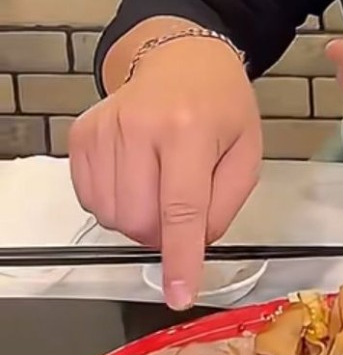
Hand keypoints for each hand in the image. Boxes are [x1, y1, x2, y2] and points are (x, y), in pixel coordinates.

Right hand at [68, 39, 262, 310]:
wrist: (181, 59)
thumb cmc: (222, 106)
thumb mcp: (247, 151)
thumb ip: (226, 204)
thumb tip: (195, 247)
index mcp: (189, 130)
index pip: (182, 209)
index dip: (179, 258)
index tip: (178, 294)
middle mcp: (140, 127)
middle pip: (139, 221)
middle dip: (161, 234)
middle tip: (181, 210)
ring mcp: (105, 129)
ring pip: (110, 216)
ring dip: (137, 220)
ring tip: (159, 185)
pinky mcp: (82, 135)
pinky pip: (90, 199)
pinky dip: (114, 203)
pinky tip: (135, 176)